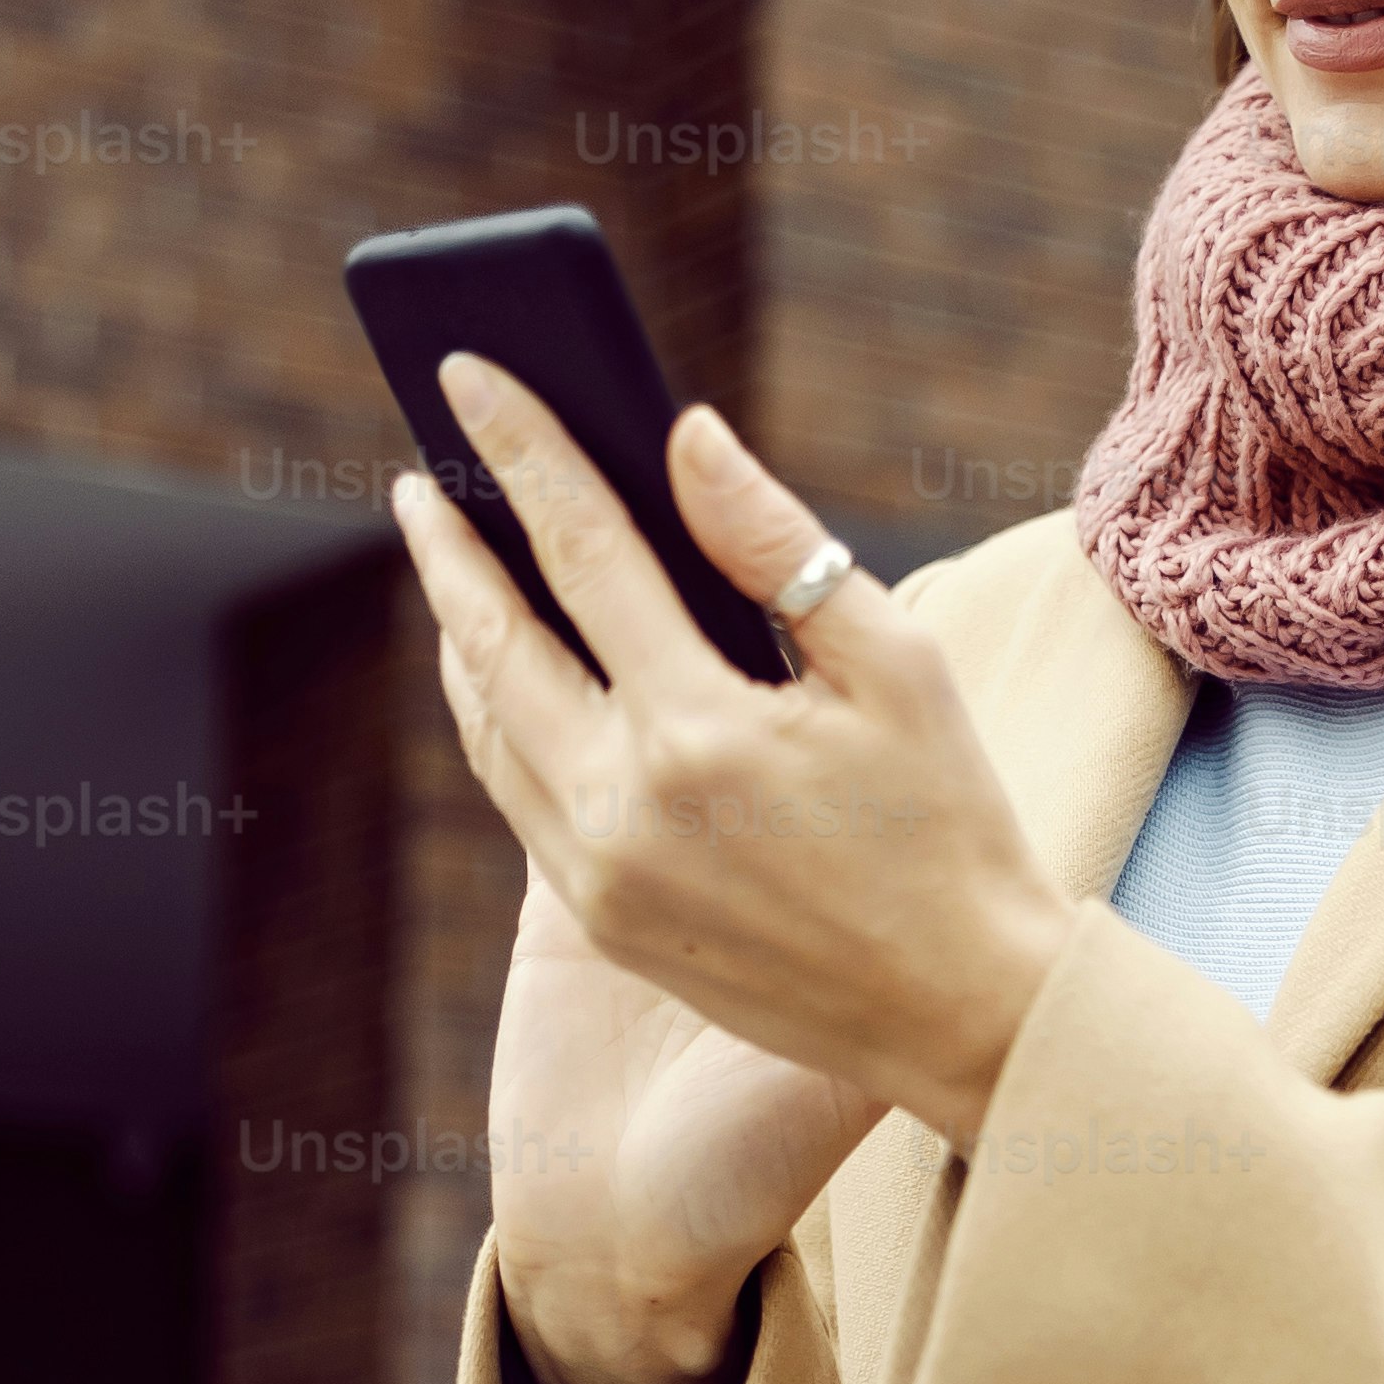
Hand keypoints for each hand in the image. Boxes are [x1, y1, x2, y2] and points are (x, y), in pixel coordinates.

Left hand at [391, 358, 1071, 1300]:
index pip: (582, 551)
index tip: (466, 371)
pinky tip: (509, 675)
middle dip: (449, 548)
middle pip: (496, 644)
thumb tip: (684, 435)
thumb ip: (775, 544)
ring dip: (462, 637)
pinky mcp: (603, 925)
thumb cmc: (950, 820)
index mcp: (700, 732)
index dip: (522, 451)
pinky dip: (498, 720)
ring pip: (490, 729)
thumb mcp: (894, 665)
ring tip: (455, 564)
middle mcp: (625, 810)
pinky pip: (518, 798)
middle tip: (421, 474)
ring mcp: (601, 877)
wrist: (963, 1012)